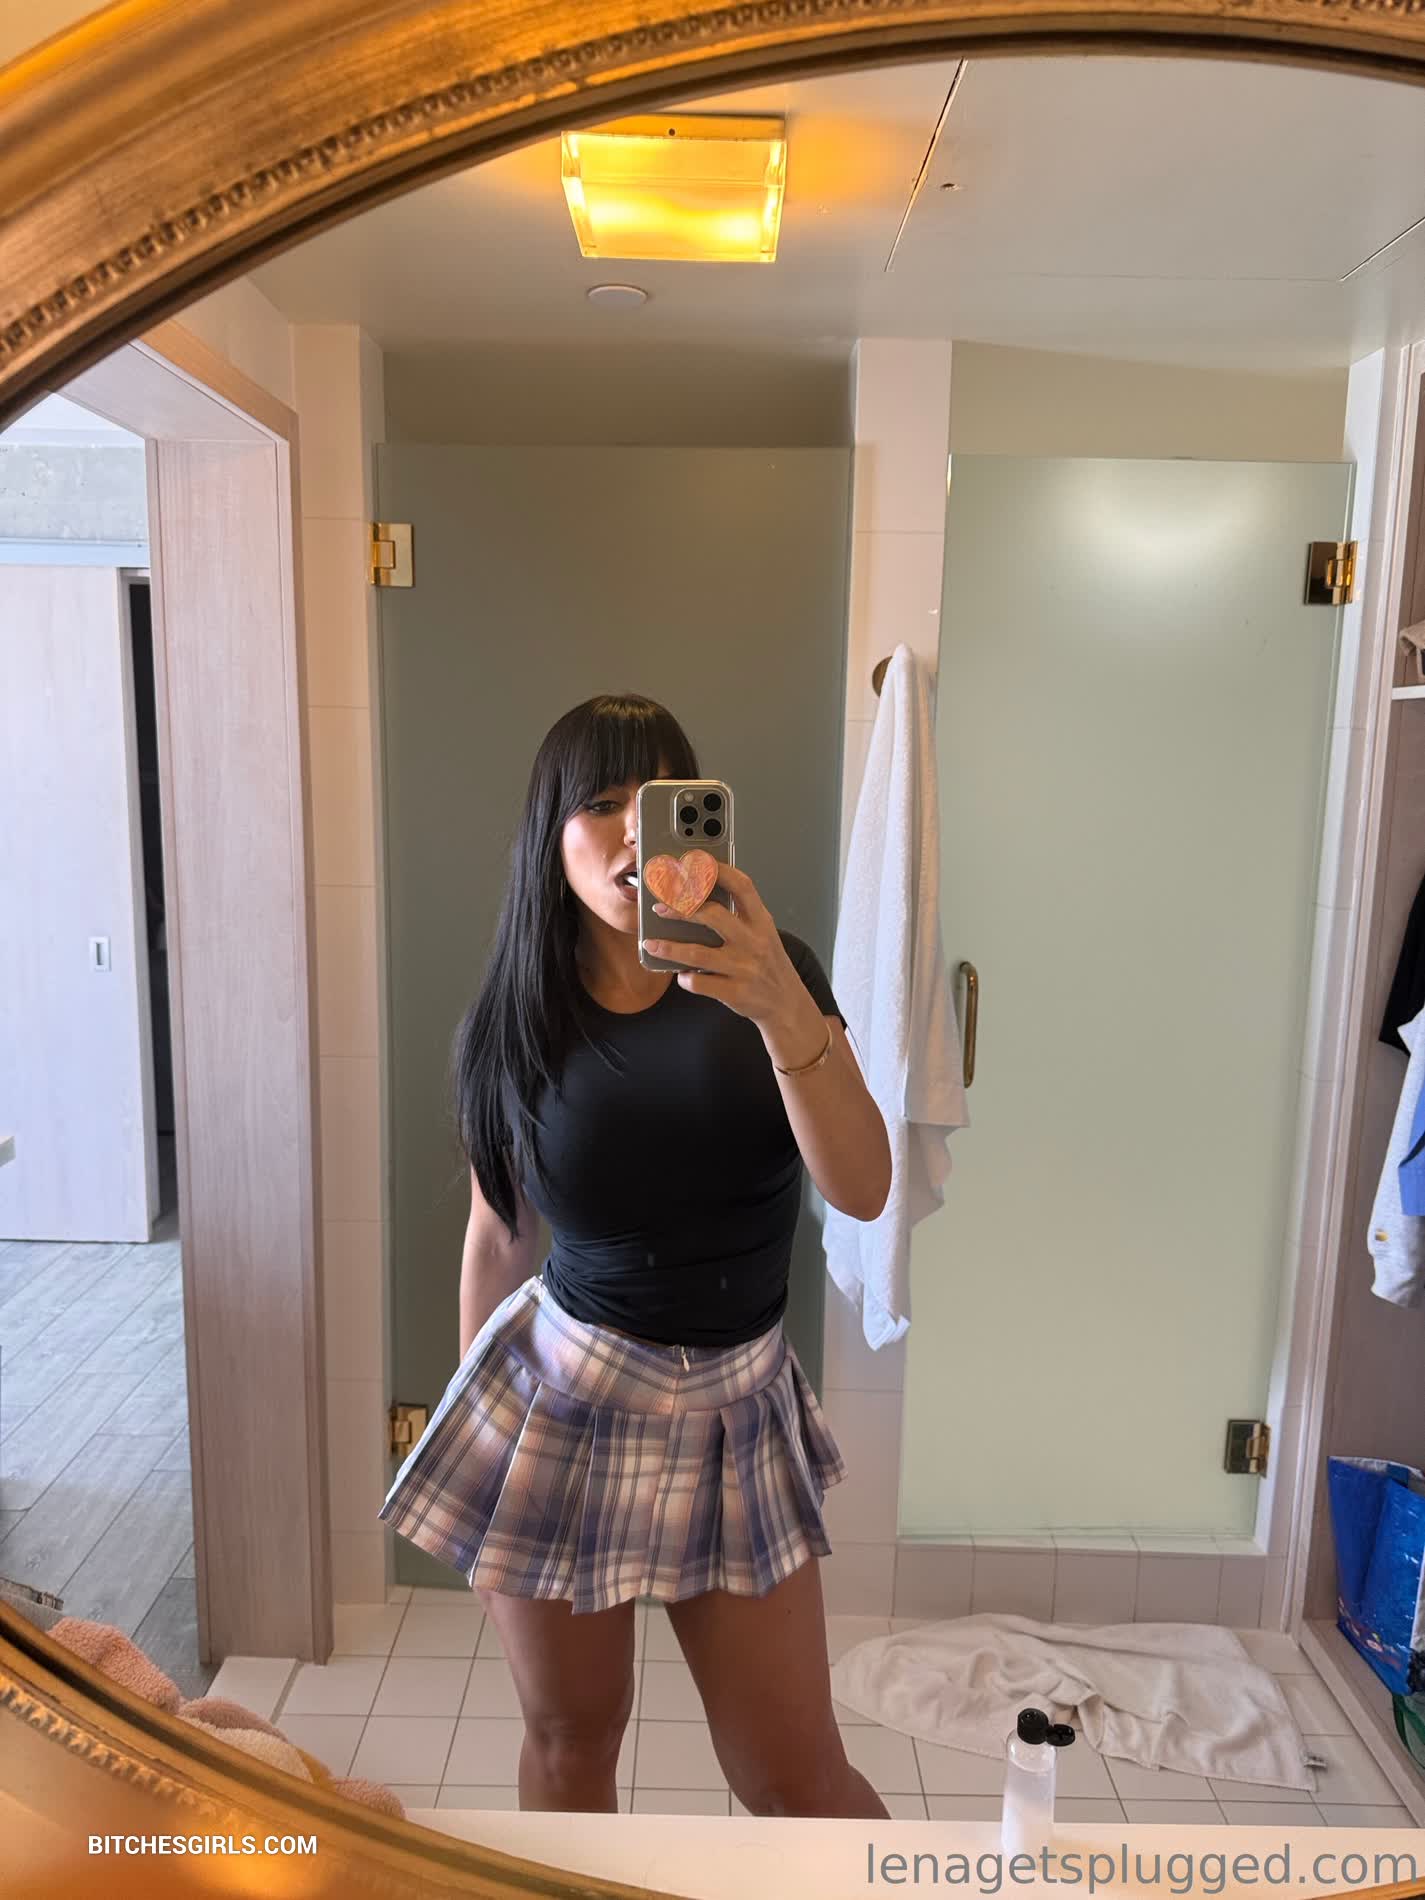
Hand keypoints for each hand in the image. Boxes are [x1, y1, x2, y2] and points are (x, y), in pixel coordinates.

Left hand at [644, 862, 829, 1069]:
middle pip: (713, 916)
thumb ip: (739, 914)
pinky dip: (685, 979)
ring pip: (698, 954)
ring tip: (651, 944)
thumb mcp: (763, 933)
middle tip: (660, 907)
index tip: (692, 862)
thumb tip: (696, 894)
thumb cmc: (768, 964)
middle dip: (681, 908)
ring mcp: (744, 968)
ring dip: (670, 948)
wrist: (787, 1004)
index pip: (741, 886)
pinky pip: (699, 983)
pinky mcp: (735, 992)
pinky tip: (680, 974)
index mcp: (761, 921)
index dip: (717, 871)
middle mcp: (754, 942)